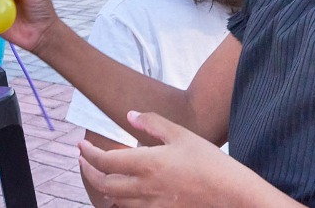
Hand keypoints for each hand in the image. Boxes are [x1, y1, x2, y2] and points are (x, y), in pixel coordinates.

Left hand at [79, 112, 283, 206]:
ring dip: (103, 188)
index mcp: (147, 164)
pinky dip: (121, 202)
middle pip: (104, 185)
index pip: (105, 161)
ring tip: (99, 175)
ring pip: (116, 201)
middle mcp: (145, 187)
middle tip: (83, 160)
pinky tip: (122, 194)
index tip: (80, 146)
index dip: (88, 154)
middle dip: (88, 172)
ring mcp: (153, 205)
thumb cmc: (210, 162)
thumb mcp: (181, 134)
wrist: (234, 195)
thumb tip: (130, 115)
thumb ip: (152, 123)